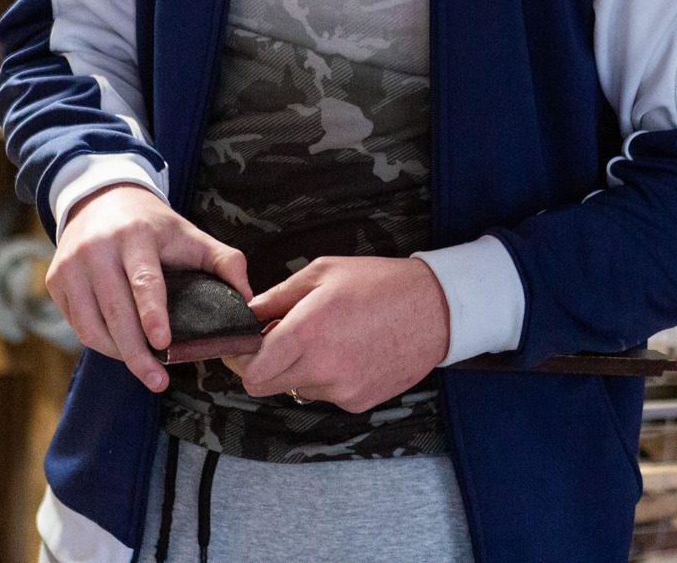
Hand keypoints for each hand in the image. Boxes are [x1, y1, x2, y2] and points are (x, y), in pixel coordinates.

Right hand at [46, 183, 250, 392]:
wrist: (100, 199)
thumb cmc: (152, 225)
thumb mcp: (190, 233)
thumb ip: (225, 261)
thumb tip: (247, 299)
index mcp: (136, 236)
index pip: (144, 280)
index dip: (152, 314)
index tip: (163, 344)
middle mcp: (98, 249)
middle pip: (116, 311)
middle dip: (137, 353)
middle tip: (158, 380)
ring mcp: (71, 265)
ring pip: (91, 325)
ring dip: (118, 353)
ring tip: (143, 366)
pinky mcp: (55, 280)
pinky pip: (77, 324)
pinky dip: (100, 342)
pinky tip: (121, 347)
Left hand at [231, 256, 449, 412]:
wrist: (436, 309)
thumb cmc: (379, 283)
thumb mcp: (322, 273)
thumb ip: (277, 297)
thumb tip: (246, 313)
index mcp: (307, 333)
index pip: (250, 372)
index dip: (240, 360)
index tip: (244, 347)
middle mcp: (322, 369)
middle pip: (266, 387)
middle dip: (265, 365)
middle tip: (280, 340)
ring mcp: (342, 391)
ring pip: (297, 388)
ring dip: (299, 369)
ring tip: (327, 339)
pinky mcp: (359, 402)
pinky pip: (327, 393)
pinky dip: (327, 377)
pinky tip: (349, 351)